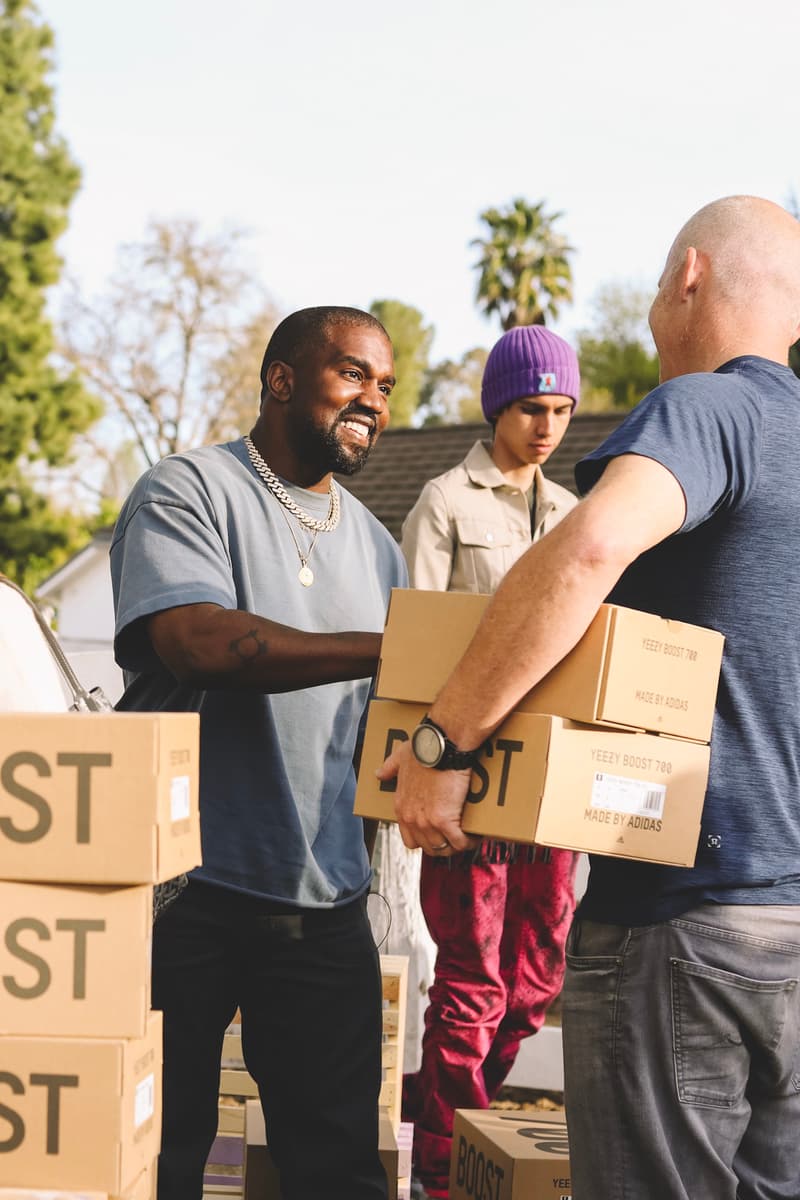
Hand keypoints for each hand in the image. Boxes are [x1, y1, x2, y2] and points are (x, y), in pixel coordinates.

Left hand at [375, 739, 478, 855]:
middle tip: (456, 837)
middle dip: (443, 845)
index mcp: (401, 807)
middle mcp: (412, 818)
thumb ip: (389, 767)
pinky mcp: (445, 821)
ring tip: (468, 837)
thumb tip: (379, 774)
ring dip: (457, 845)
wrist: (443, 747)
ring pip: (444, 848)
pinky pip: (459, 842)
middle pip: (429, 847)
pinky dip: (469, 841)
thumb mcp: (400, 757)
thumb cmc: (424, 749)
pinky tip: (476, 835)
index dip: (426, 840)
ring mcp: (427, 822)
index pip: (410, 840)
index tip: (437, 834)